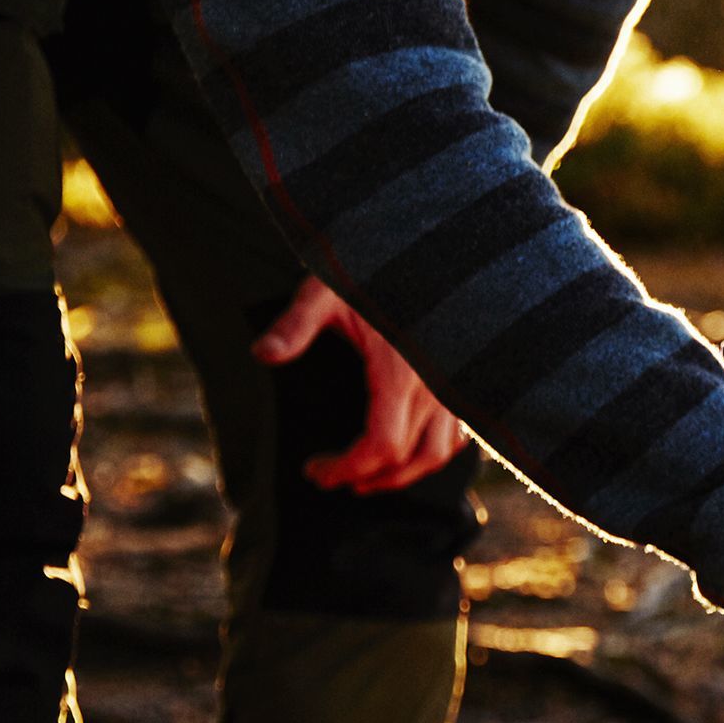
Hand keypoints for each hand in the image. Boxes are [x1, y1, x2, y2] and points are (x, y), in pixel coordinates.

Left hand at [251, 276, 469, 494]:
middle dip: (368, 478)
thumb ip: (295, 324)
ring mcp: (454, 384)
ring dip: (403, 474)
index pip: (381, 447)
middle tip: (330, 477)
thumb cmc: (372, 267)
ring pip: (439, 453)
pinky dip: (431, 452)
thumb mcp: (325, 290)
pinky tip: (405, 447)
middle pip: (409, 459)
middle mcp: (436, 385)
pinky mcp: (463, 379)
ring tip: (367, 476)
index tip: (314, 470)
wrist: (429, 244)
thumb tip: (260, 354)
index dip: (346, 468)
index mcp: (400, 372)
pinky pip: (458, 433)